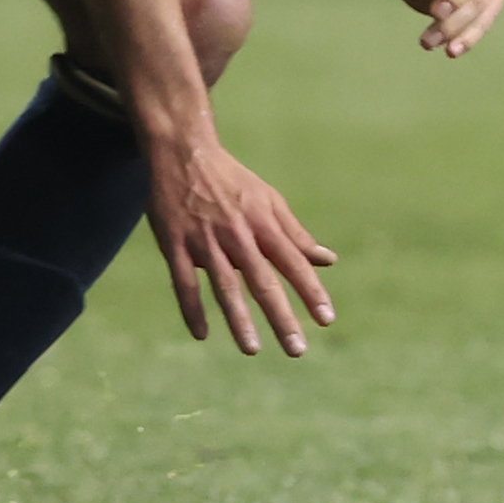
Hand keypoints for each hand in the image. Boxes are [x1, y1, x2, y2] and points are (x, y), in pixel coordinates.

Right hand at [146, 133, 335, 356]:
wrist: (183, 153)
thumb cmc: (233, 180)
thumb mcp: (270, 200)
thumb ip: (296, 234)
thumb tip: (328, 260)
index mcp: (264, 222)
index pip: (294, 262)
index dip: (311, 291)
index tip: (326, 320)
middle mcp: (237, 233)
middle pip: (263, 281)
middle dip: (281, 316)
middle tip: (297, 349)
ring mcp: (204, 240)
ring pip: (225, 286)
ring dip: (239, 319)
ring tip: (253, 350)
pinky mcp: (174, 244)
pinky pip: (184, 282)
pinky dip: (192, 308)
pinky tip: (202, 334)